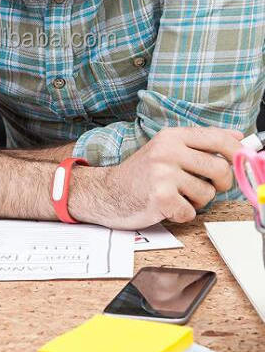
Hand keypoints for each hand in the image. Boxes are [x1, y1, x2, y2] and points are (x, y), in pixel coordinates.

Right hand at [74, 126, 242, 228]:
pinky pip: (191, 212)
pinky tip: (166, 206)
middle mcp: (167, 151)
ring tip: (177, 195)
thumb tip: (237, 137)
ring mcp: (163, 173)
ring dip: (196, 201)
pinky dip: (181, 214)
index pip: (218, 139)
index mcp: (171, 137)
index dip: (238, 152)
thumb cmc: (141, 174)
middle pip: (220, 170)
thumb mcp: (167, 149)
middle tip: (204, 186)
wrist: (108, 192)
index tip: (243, 161)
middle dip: (219, 185)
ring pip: (208, 194)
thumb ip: (200, 143)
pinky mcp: (160, 197)